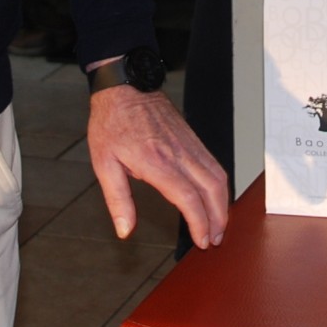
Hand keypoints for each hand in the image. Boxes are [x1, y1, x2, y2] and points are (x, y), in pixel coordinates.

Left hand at [87, 86, 228, 249]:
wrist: (125, 87)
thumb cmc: (112, 122)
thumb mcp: (103, 164)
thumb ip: (118, 199)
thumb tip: (125, 229)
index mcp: (156, 162)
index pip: (188, 198)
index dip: (199, 223)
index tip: (202, 240)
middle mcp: (178, 153)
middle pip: (211, 190)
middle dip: (219, 218)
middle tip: (216, 238)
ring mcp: (188, 144)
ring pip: (218, 176)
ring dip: (223, 203)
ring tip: (220, 223)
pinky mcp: (192, 138)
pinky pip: (214, 163)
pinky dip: (220, 184)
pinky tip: (216, 196)